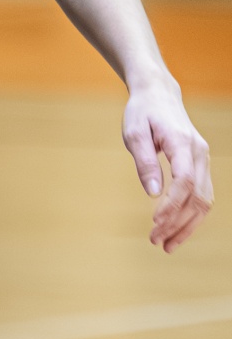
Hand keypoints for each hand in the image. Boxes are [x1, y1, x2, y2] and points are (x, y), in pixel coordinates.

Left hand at [122, 78, 212, 251]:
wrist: (158, 93)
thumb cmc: (142, 111)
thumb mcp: (134, 132)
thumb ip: (144, 162)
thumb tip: (152, 194)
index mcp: (182, 142)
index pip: (184, 180)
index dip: (172, 205)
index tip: (155, 223)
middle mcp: (199, 152)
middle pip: (197, 196)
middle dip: (178, 223)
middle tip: (155, 240)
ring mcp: (203, 159)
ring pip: (204, 200)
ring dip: (187, 226)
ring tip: (166, 245)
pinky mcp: (200, 164)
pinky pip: (202, 195)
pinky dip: (191, 215)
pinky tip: (176, 230)